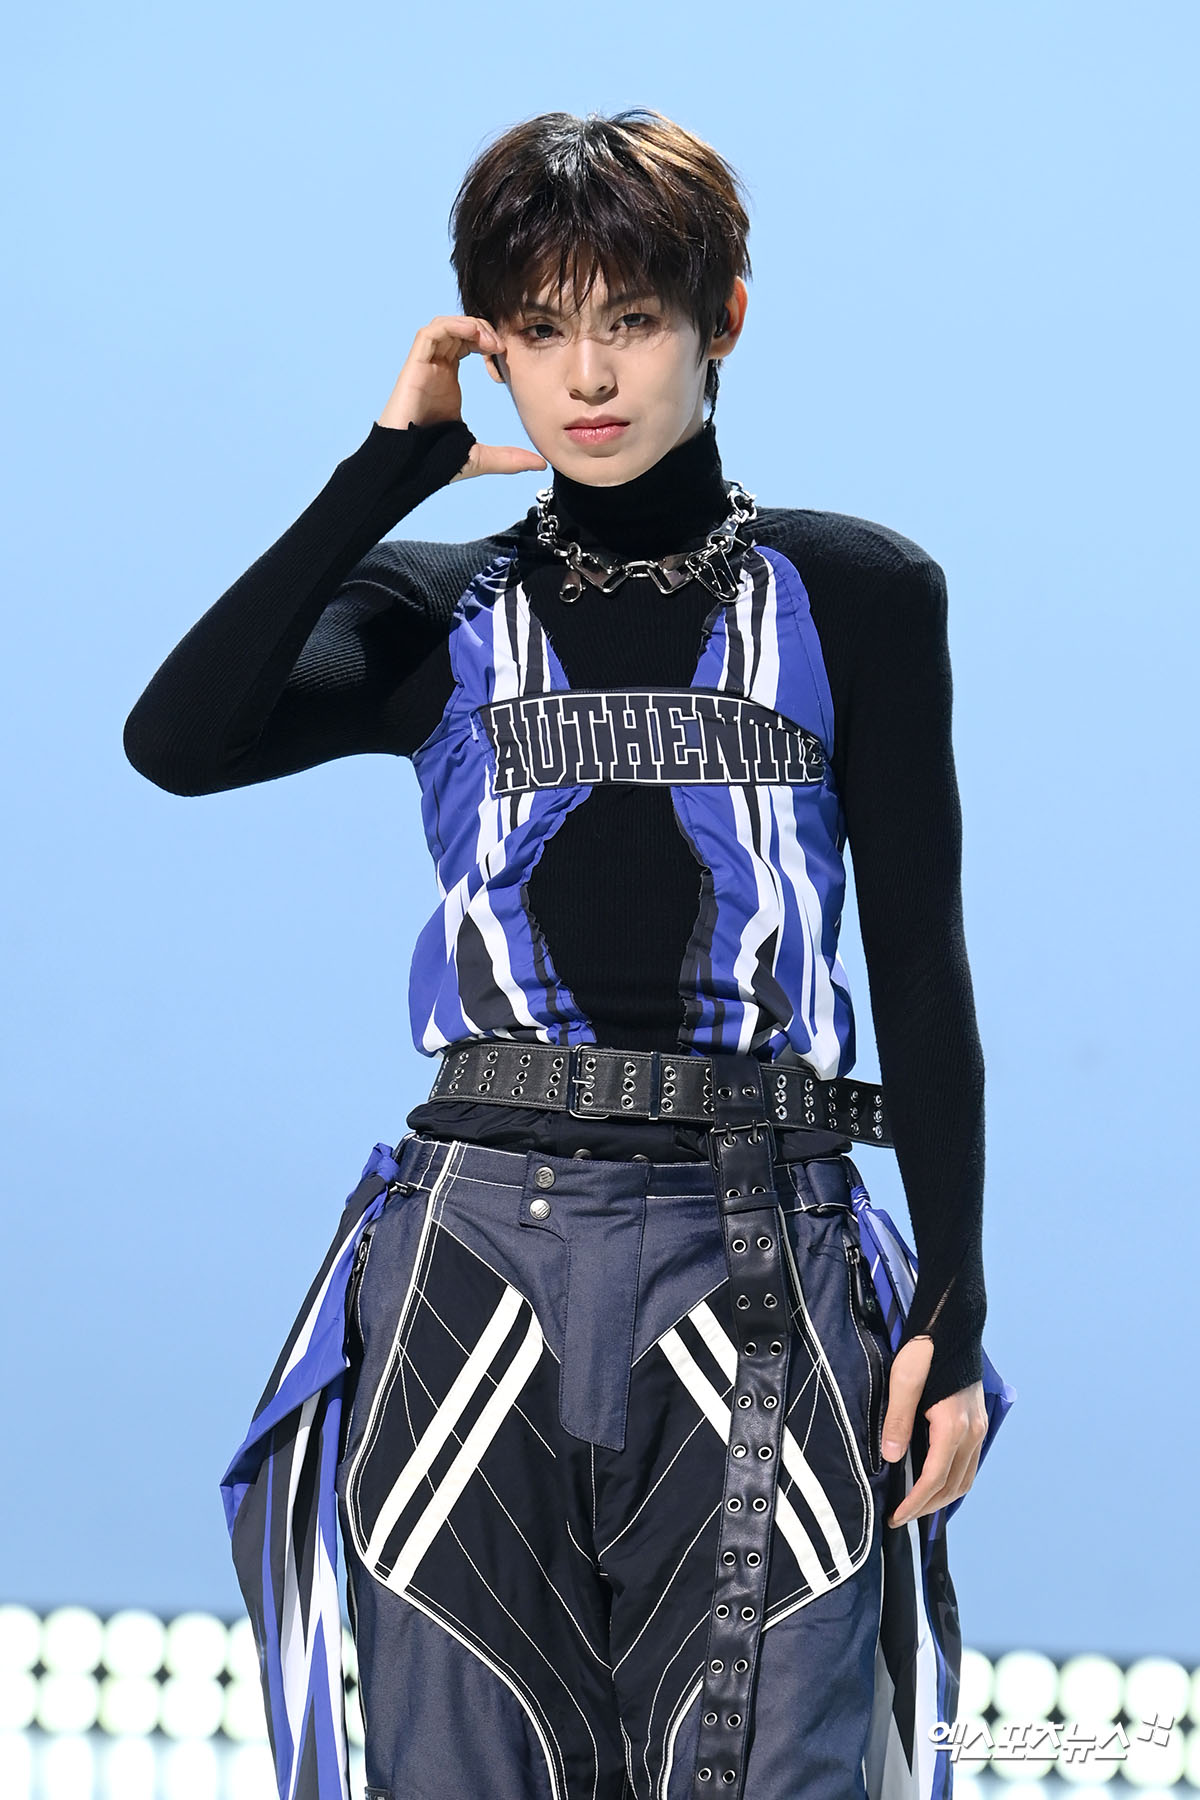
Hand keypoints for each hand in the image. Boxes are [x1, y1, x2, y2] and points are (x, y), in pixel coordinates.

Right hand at [377, 314, 547, 481]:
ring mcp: (424, 366)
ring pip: (445, 325)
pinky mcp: (414, 366)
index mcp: (448, 381)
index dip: (489, 343)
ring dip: (470, 325)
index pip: (468, 344)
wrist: (405, 468)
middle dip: (483, 330)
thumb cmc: (432, 462)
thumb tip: (540, 465)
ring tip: (490, 342)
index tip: (505, 358)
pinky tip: (474, 335)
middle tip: (501, 347)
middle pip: (459, 330)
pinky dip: (453, 325)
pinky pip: (430, 332)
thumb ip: (509, 458)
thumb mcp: (480, 457)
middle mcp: (436, 369)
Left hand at [880, 1335, 986, 1527]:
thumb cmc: (926, 1349)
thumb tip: (890, 1459)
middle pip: (952, 1486)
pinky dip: (953, 1480)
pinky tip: (935, 1479)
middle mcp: (972, 1433)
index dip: (914, 1502)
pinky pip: (969, 1463)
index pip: (933, 1479)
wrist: (952, 1325)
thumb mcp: (903, 1381)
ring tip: (916, 1504)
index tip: (896, 1516)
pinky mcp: (978, 1422)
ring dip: (942, 1497)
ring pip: (965, 1478)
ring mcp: (979, 1428)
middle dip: (927, 1507)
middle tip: (902, 1515)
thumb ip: (897, 1421)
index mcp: (953, 1427)